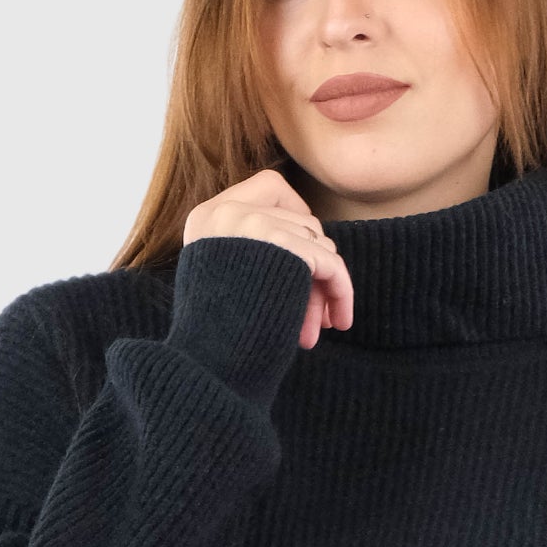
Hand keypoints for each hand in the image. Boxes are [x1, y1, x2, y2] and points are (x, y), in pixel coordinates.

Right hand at [182, 166, 352, 349]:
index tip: (300, 254)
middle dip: (314, 271)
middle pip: (303, 226)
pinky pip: (331, 264)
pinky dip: (342, 292)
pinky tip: (341, 319)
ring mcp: (254, 224)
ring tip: (315, 331)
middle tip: (318, 316)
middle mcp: (228, 212)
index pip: (272, 187)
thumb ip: (251, 249)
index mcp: (208, 216)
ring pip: (320, 247)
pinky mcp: (283, 246)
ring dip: (325, 292)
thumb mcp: (220, 276)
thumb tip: (317, 246)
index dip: (296, 214)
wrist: (204, 359)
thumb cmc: (215, 332)